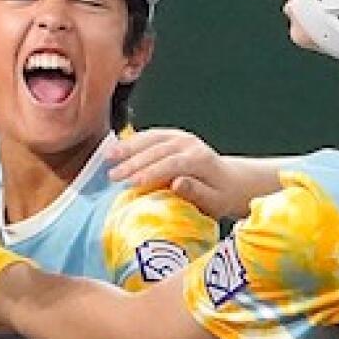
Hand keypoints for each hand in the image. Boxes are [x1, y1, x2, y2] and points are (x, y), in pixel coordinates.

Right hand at [106, 128, 250, 218]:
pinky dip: (132, 141)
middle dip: (133, 162)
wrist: (230, 181)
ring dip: (128, 147)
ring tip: (108, 158)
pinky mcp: (173, 136)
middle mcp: (191, 144)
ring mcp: (181, 137)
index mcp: (201, 160)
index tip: (132, 183)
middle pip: (158, 150)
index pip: (172, 164)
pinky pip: (151, 135)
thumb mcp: (214, 202)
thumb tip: (177, 183)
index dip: (151, 172)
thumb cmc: (220, 197)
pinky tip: (117, 149)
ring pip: (151, 139)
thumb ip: (196, 193)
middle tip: (113, 176)